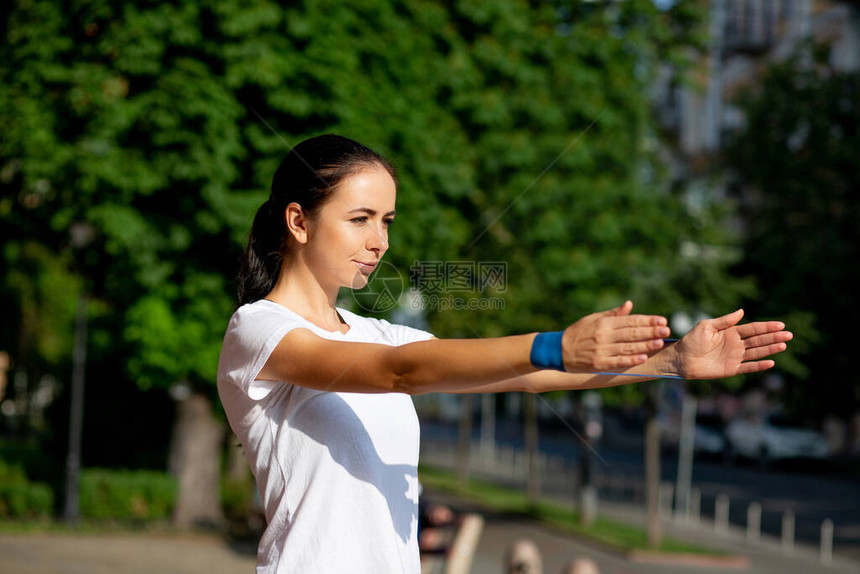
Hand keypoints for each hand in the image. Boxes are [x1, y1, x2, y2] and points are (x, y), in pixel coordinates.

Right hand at [562, 301, 669, 371]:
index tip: (662, 320)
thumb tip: (630, 304)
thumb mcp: (593, 318)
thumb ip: (613, 313)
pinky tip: (643, 358)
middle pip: (632, 333)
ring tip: (659, 343)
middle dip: (651, 331)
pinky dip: (631, 360)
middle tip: (666, 330)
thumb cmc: (579, 332)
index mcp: (604, 322)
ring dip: (645, 345)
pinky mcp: (599, 363)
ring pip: (628, 347)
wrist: (559, 350)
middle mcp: (604, 335)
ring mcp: (602, 350)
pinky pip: (618, 361)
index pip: (630, 320)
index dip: (647, 320)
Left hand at [674, 309, 792, 379]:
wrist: (682, 359)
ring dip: (770, 349)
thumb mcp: (706, 326)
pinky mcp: (732, 369)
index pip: (753, 328)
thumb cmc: (691, 341)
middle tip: (789, 334)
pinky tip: (771, 362)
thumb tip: (742, 311)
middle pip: (758, 340)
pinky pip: (748, 367)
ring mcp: (735, 357)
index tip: (780, 324)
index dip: (766, 327)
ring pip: (757, 352)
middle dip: (773, 337)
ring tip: (784, 345)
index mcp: (731, 332)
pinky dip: (759, 365)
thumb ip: (724, 321)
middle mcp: (736, 344)